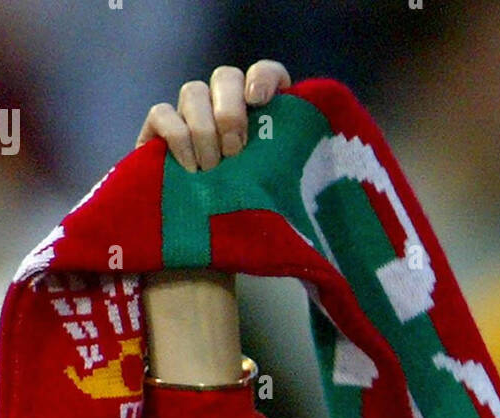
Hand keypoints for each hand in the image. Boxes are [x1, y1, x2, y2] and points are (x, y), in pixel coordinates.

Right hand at [135, 62, 289, 382]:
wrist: (207, 261)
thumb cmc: (254, 234)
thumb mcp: (287, 214)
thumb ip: (303, 195)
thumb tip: (342, 202)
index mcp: (260, 121)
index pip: (267, 76)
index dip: (265, 77)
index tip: (263, 100)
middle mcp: (224, 111)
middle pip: (225, 76)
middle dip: (231, 108)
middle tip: (237, 151)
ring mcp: (189, 120)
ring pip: (193, 92)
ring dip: (205, 129)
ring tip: (214, 170)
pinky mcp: (157, 135)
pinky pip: (162, 113)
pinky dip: (176, 136)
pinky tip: (190, 169)